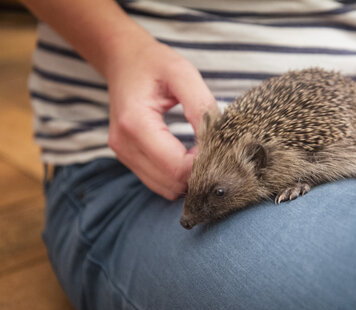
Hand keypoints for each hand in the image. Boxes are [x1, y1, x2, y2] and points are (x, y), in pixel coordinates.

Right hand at [106, 40, 215, 199]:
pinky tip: (188, 156)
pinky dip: (176, 176)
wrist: (123, 60)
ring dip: (187, 178)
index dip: (203, 165)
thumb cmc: (153, 63)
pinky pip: (157, 181)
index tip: (218, 147)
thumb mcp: (182, 73)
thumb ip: (200, 105)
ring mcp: (123, 154)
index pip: (176, 166)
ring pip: (164, 188)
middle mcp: (124, 144)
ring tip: (201, 153)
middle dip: (198, 174)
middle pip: (171, 183)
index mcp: (135, 123)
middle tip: (215, 152)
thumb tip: (216, 137)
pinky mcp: (127, 157)